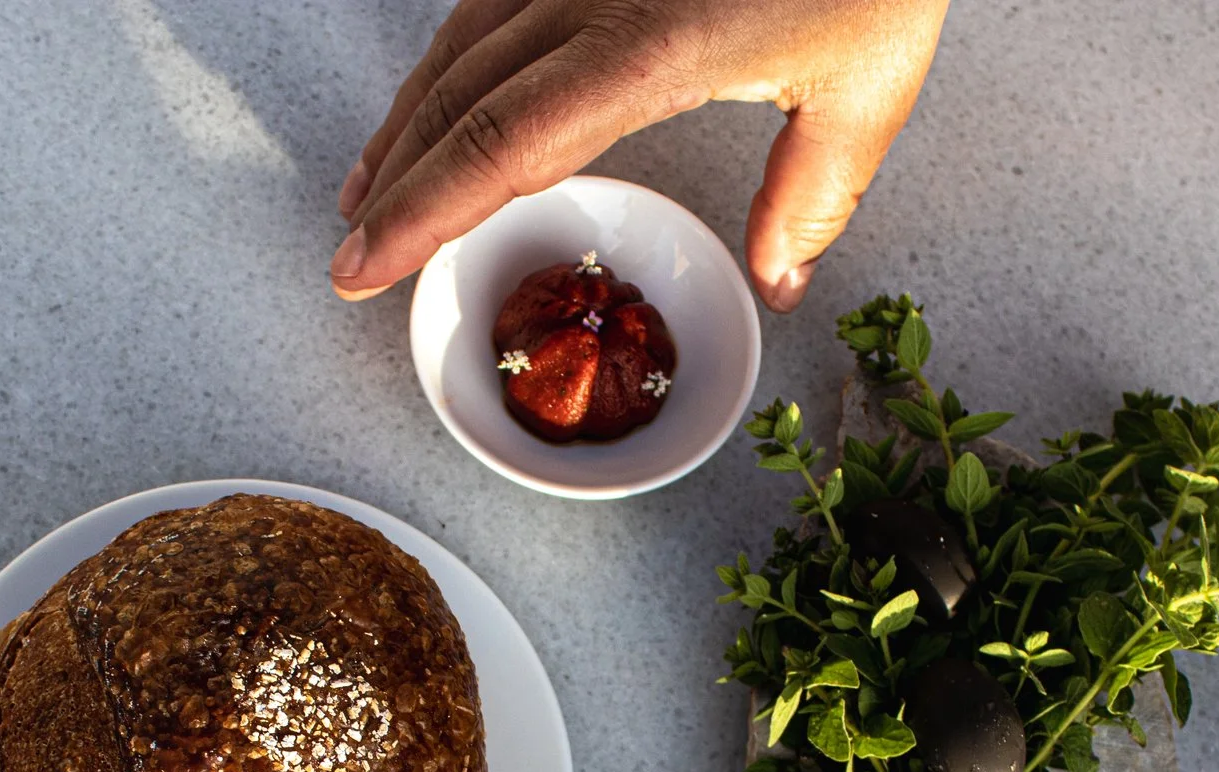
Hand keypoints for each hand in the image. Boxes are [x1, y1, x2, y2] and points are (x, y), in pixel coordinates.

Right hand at [332, 0, 949, 309]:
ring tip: (370, 195)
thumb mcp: (868, 81)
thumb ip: (814, 195)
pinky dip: (447, 63)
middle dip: (396, 189)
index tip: (369, 269)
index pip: (506, 144)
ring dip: (407, 126)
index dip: (425, 213)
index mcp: (652, 44)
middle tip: (349, 262)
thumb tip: (780, 281)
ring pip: (458, 43)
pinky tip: (433, 101)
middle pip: (460, 101)